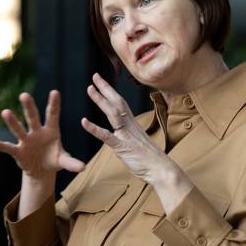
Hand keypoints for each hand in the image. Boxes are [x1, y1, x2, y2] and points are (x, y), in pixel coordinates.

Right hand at [0, 90, 85, 178]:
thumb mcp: (64, 161)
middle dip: (29, 107)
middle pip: (33, 118)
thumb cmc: (54, 159)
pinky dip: (2, 146)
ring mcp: (26, 141)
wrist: (41, 170)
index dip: (54, 104)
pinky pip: (10, 147)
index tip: (55, 92)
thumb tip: (83, 168)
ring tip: (5, 112)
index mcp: (51, 131)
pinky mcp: (19, 151)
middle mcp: (37, 132)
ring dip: (13, 122)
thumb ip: (72, 163)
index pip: (52, 115)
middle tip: (24, 95)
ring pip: (19, 129)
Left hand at [81, 74, 184, 189]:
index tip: (101, 81)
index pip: (121, 103)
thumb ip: (129, 136)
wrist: (161, 169)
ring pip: (113, 113)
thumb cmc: (151, 158)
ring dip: (100, 100)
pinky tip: (84, 122)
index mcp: (133, 124)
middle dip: (106, 88)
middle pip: (117, 102)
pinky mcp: (123, 147)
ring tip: (90, 89)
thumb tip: (123, 133)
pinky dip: (94, 128)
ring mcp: (127, 135)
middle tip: (95, 76)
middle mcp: (130, 126)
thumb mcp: (138, 143)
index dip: (111, 91)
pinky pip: (107, 136)